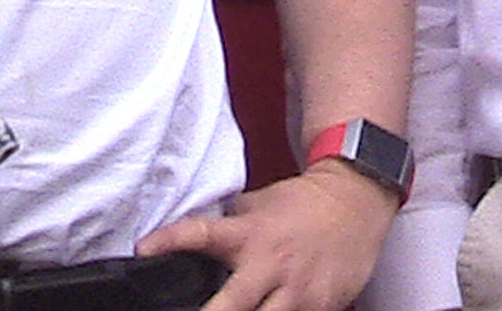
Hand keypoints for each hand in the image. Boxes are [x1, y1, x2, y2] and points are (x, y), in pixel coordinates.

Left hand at [138, 161, 398, 310]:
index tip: (143, 249)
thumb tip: (193, 241)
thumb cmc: (303, 203)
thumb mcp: (259, 205)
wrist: (357, 200)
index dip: (170, 240)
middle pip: (233, 304)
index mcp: (250, 235)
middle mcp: (271, 265)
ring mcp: (298, 291)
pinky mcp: (322, 307)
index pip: (203, 234)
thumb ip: (230, 226)